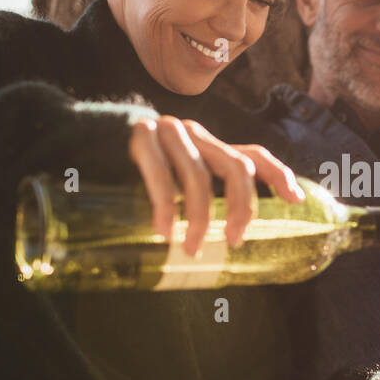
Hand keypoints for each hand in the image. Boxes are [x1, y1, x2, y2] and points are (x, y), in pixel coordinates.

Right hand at [128, 116, 303, 255]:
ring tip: (191, 248)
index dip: (279, 175)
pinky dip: (165, 206)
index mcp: (209, 145)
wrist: (84, 137)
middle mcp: (195, 135)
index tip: (295, 200)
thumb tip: (226, 241)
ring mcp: (168, 132)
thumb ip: (200, 198)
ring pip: (199, 175)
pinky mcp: (139, 136)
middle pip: (236, 166)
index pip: (253, 154)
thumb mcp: (173, 181)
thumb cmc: (133, 172)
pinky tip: (164, 231)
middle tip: (234, 241)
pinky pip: (160, 175)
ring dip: (199, 216)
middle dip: (242, 206)